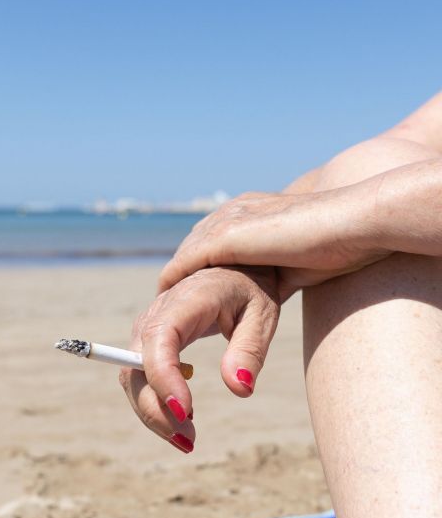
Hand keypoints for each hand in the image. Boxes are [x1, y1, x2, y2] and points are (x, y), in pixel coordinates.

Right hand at [122, 266, 280, 452]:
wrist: (230, 269)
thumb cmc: (250, 289)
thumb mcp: (262, 315)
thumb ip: (249, 350)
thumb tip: (240, 389)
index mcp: (183, 303)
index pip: (158, 342)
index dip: (163, 379)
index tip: (185, 413)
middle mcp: (154, 317)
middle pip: (136, 369)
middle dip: (156, 410)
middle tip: (190, 441)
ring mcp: (146, 331)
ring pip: (132, 380)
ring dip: (153, 414)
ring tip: (188, 440)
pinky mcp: (148, 346)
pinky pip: (140, 379)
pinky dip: (155, 405)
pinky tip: (183, 421)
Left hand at [158, 188, 386, 294]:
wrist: (356, 223)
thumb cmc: (339, 243)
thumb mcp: (296, 257)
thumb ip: (276, 269)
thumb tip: (273, 289)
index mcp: (250, 211)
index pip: (210, 241)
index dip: (195, 267)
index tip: (185, 291)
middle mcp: (234, 210)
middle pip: (191, 246)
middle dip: (178, 275)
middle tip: (164, 303)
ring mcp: (228, 219)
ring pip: (187, 254)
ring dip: (174, 281)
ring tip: (160, 307)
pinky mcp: (227, 236)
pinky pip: (190, 259)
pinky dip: (176, 278)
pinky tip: (168, 296)